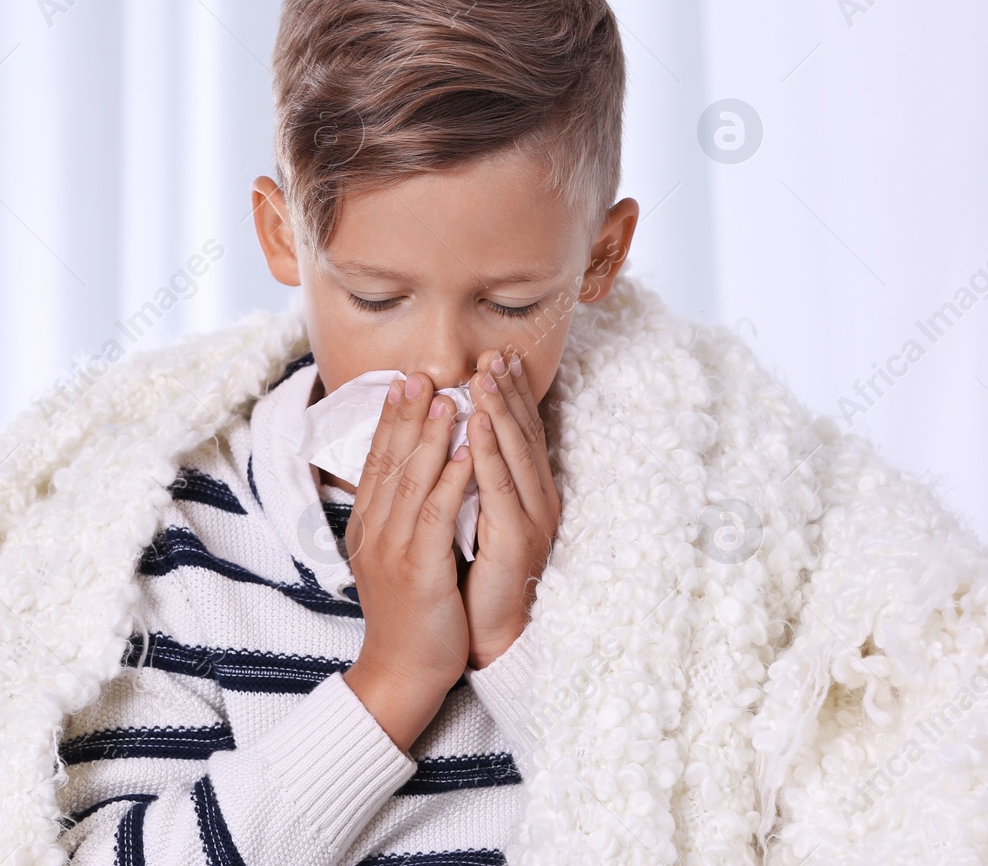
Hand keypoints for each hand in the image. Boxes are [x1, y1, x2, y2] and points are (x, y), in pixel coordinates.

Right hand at [342, 372, 474, 753]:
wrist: (401, 673)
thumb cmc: (409, 615)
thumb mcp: (394, 558)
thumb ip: (398, 518)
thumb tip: (409, 478)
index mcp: (368, 526)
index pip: (377, 462)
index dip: (390, 420)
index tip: (403, 383)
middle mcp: (374, 531)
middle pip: (390, 460)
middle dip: (406, 414)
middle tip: (419, 374)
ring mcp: (392, 549)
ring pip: (411, 479)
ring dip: (431, 435)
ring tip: (449, 398)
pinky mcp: (417, 568)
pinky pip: (435, 513)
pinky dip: (452, 478)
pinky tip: (468, 450)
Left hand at [460, 349, 562, 668]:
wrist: (484, 635)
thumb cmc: (471, 578)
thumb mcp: (469, 516)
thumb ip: (469, 479)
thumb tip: (451, 437)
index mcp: (526, 494)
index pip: (520, 431)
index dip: (510, 393)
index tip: (496, 356)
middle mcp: (536, 500)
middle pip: (524, 432)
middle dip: (508, 390)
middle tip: (494, 352)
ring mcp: (531, 518)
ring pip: (515, 451)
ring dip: (499, 408)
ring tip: (484, 373)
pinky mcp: (516, 539)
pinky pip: (500, 487)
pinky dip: (488, 451)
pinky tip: (476, 424)